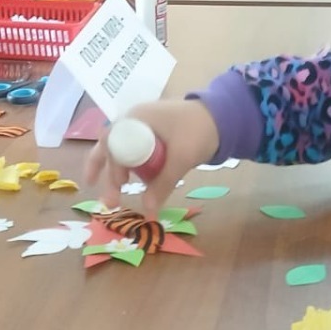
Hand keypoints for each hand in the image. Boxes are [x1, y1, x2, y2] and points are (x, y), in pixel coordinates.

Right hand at [83, 100, 221, 218]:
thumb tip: (148, 212)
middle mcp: (133, 120)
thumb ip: (164, 184)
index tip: (120, 186)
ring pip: (119, 149)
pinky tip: (129, 182)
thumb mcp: (181, 158)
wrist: (223, 117)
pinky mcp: (151, 135)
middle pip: (110, 147)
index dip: (111, 167)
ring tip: (115, 194)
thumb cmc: (199, 131)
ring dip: (115, 171)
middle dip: (107, 173)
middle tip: (109, 201)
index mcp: (136, 119)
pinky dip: (129, 166)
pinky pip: (132, 150)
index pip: (112, 144)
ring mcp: (141, 126)